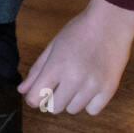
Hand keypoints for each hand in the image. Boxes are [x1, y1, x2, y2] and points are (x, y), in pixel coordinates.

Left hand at [17, 0, 133, 116]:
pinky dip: (90, 102)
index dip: (34, 97)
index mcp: (56, 66)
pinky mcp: (109, 89)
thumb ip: (37, 70)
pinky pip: (92, 110)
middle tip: (62, 81)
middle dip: (54, 98)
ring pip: (73, 110)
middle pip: (54, 108)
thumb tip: (22, 90)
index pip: (35, 99)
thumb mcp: (53, 46)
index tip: (40, 92)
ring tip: (80, 79)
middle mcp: (74, 79)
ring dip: (72, 99)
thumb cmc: (80, 30)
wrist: (111, 22)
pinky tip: (92, 85)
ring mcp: (93, 85)